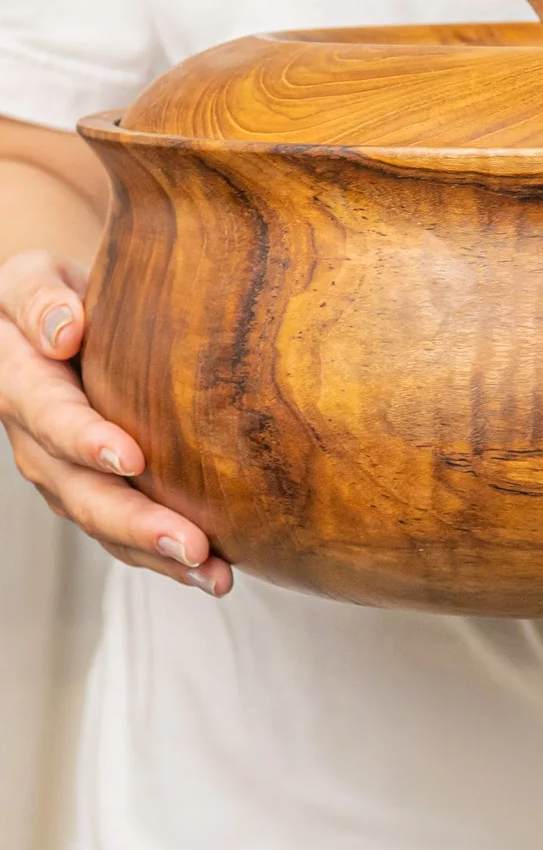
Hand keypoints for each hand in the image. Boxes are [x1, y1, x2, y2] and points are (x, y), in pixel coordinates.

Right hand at [0, 250, 231, 595]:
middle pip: (80, 490)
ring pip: (105, 523)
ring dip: (158, 554)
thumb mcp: (37, 276)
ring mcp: (66, 472)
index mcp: (18, 381)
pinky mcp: (99, 489)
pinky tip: (216, 572)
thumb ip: (42, 297)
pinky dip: (166, 557)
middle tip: (193, 544)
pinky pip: (126, 532)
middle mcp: (37, 439)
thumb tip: (66, 328)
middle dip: (135, 522)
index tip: (130, 456)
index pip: (49, 414)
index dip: (83, 439)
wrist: (67, 317)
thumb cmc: (60, 291)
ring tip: (215, 574)